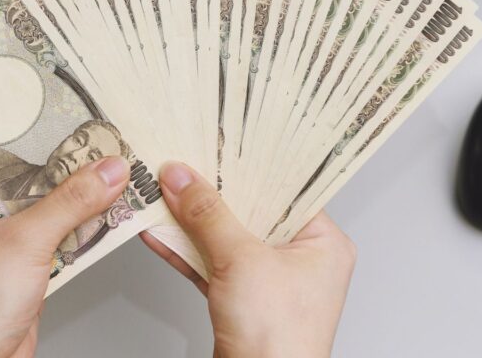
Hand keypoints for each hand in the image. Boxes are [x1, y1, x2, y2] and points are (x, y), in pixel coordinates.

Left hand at [0, 156, 129, 357]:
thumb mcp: (27, 241)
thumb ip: (72, 202)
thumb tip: (108, 170)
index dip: (37, 136)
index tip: (73, 119)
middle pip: (27, 181)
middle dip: (66, 169)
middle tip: (102, 144)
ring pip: (43, 210)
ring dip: (76, 201)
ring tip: (111, 173)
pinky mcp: (18, 269)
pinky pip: (53, 238)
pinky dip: (77, 230)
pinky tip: (105, 214)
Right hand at [141, 161, 355, 357]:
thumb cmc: (280, 339)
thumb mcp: (242, 261)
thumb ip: (209, 215)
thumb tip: (183, 178)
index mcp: (323, 244)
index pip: (286, 189)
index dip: (250, 166)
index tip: (218, 143)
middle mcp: (301, 260)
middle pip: (251, 211)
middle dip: (212, 192)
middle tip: (184, 164)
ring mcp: (270, 282)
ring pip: (226, 238)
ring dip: (192, 221)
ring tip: (161, 193)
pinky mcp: (242, 301)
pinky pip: (211, 265)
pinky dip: (186, 251)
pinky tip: (158, 232)